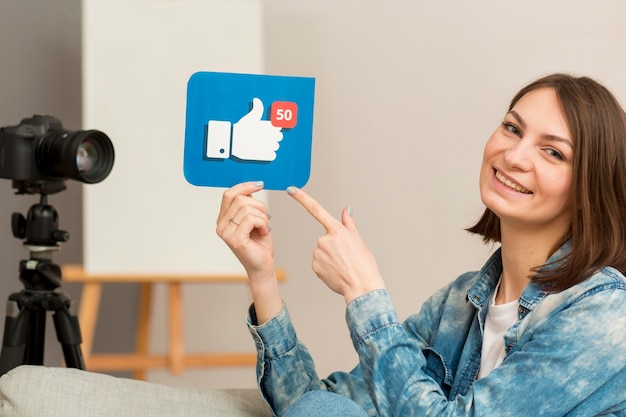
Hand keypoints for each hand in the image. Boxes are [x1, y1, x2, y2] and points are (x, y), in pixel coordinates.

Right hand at [216, 181, 274, 280]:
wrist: (263, 265)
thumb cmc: (260, 244)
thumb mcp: (255, 218)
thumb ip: (249, 205)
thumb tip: (250, 187)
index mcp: (223, 219)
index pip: (229, 194)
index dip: (244, 186)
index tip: (260, 184)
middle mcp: (221, 225)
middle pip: (240, 199)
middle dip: (259, 205)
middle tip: (267, 218)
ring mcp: (226, 233)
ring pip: (247, 208)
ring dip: (263, 216)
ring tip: (265, 227)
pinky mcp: (235, 239)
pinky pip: (251, 219)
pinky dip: (263, 223)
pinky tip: (264, 232)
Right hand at [232, 98, 283, 160]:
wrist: (233, 142)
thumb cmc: (241, 128)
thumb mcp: (250, 117)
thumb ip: (257, 108)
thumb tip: (257, 99)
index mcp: (270, 126)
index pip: (279, 127)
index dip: (273, 128)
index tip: (267, 130)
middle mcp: (273, 136)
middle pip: (279, 137)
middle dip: (273, 137)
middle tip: (263, 138)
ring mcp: (270, 146)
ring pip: (276, 146)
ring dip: (270, 146)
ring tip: (261, 145)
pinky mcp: (267, 155)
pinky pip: (273, 155)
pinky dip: (268, 154)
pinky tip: (261, 152)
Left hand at [287, 186, 384, 303]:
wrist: (361, 286)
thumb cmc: (364, 264)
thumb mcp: (359, 240)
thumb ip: (348, 224)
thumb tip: (345, 211)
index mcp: (337, 230)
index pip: (316, 209)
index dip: (302, 198)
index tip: (291, 189)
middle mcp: (324, 239)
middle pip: (325, 238)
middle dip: (333, 245)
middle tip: (346, 256)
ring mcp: (318, 253)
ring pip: (321, 251)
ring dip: (330, 257)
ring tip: (343, 265)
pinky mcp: (314, 265)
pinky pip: (319, 262)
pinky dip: (326, 266)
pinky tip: (336, 271)